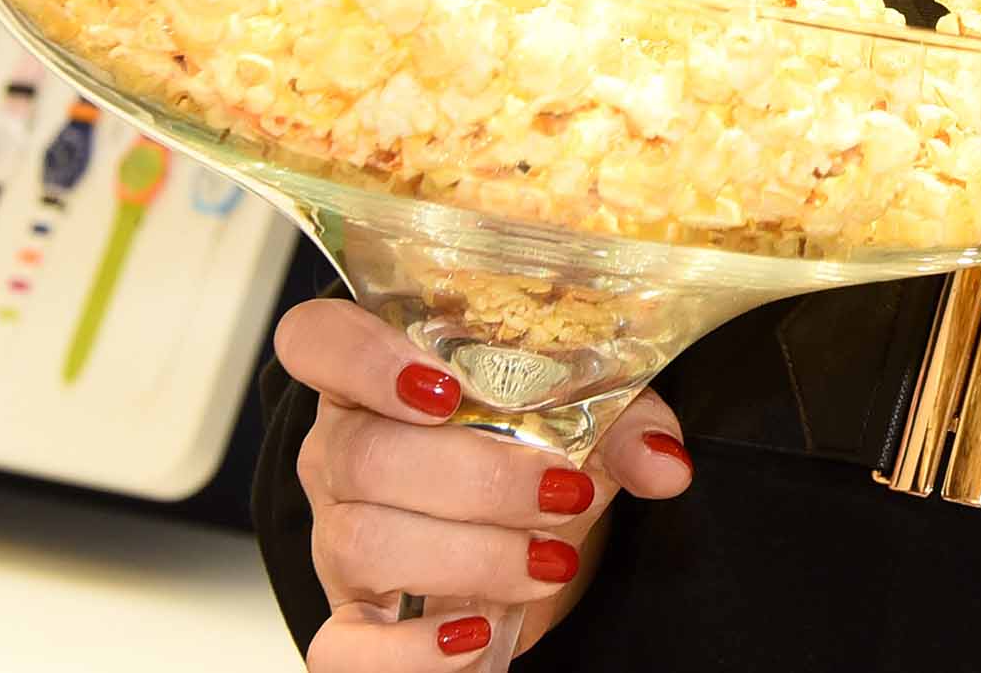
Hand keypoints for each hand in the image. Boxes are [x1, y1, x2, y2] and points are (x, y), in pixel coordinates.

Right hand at [279, 299, 692, 666]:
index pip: (316, 338)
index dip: (361, 357)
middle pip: (363, 454)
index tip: (445, 388)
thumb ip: (625, 420)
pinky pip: (342, 647)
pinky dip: (407, 650)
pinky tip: (472, 636)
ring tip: (548, 563)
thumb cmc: (535, 453)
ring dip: (470, 557)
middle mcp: (343, 448)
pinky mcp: (351, 615)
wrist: (532, 535)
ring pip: (362, 541)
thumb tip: (664, 461)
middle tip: (562, 494)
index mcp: (383, 373)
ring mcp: (337, 533)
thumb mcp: (584, 419)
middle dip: (477, 479)